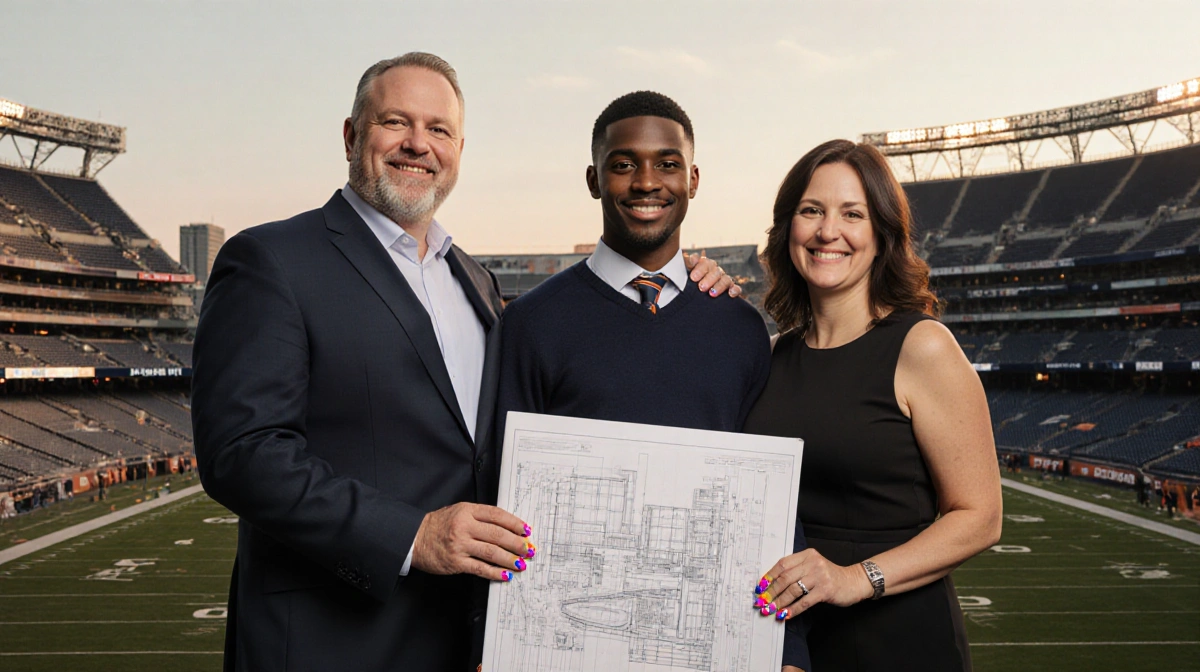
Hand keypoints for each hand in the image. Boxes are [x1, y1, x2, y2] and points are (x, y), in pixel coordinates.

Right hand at [411, 502, 534, 581]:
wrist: (414, 538)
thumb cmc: (438, 525)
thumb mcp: (458, 511)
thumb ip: (479, 517)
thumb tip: (507, 527)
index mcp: (467, 511)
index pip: (497, 515)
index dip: (515, 523)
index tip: (526, 530)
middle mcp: (464, 526)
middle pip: (498, 534)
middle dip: (517, 543)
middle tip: (529, 549)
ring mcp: (460, 545)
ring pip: (491, 552)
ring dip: (510, 559)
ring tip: (521, 563)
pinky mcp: (456, 562)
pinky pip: (480, 568)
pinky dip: (494, 572)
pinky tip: (505, 575)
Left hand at [684, 251, 740, 297]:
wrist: (697, 302)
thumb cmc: (689, 286)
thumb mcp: (685, 277)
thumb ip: (687, 266)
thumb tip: (692, 259)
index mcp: (703, 265)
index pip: (703, 262)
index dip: (699, 268)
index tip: (693, 277)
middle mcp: (714, 271)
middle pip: (715, 270)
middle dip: (708, 279)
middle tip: (701, 287)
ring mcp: (724, 279)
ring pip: (725, 279)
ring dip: (719, 286)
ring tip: (712, 294)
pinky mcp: (731, 289)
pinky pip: (736, 288)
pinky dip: (734, 290)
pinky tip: (730, 294)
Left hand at [754, 549, 872, 619]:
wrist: (854, 582)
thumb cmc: (830, 576)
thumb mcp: (813, 566)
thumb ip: (797, 570)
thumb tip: (772, 584)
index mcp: (807, 555)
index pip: (782, 564)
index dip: (769, 576)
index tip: (760, 587)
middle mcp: (813, 563)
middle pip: (785, 578)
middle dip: (771, 592)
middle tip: (762, 602)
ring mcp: (820, 576)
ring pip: (793, 590)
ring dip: (780, 602)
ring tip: (771, 610)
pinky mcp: (825, 590)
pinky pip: (805, 601)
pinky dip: (793, 609)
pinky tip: (786, 615)